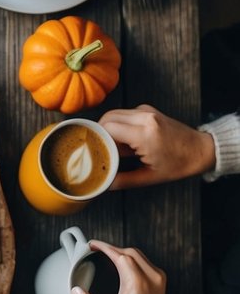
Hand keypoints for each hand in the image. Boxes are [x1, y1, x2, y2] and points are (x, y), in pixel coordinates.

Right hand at [71, 241, 165, 293]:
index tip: (92, 245)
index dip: (105, 247)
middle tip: (95, 249)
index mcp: (138, 285)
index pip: (121, 255)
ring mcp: (158, 280)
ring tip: (105, 254)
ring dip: (121, 252)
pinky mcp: (160, 283)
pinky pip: (144, 262)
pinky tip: (120, 263)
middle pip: (130, 252)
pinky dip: (130, 258)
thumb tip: (75, 291)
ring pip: (138, 255)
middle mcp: (152, 279)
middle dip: (111, 249)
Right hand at [99, 105, 215, 188]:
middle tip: (100, 150)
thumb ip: (123, 180)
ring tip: (113, 147)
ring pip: (114, 114)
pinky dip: (118, 126)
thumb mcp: (150, 177)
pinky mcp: (148, 110)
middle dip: (100, 133)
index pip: (108, 127)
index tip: (93, 151)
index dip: (97, 138)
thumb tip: (104, 183)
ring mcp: (147, 111)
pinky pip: (124, 114)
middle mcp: (145, 117)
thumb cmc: (179, 164)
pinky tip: (123, 141)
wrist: (200, 150)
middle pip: (107, 117)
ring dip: (109, 129)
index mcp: (145, 133)